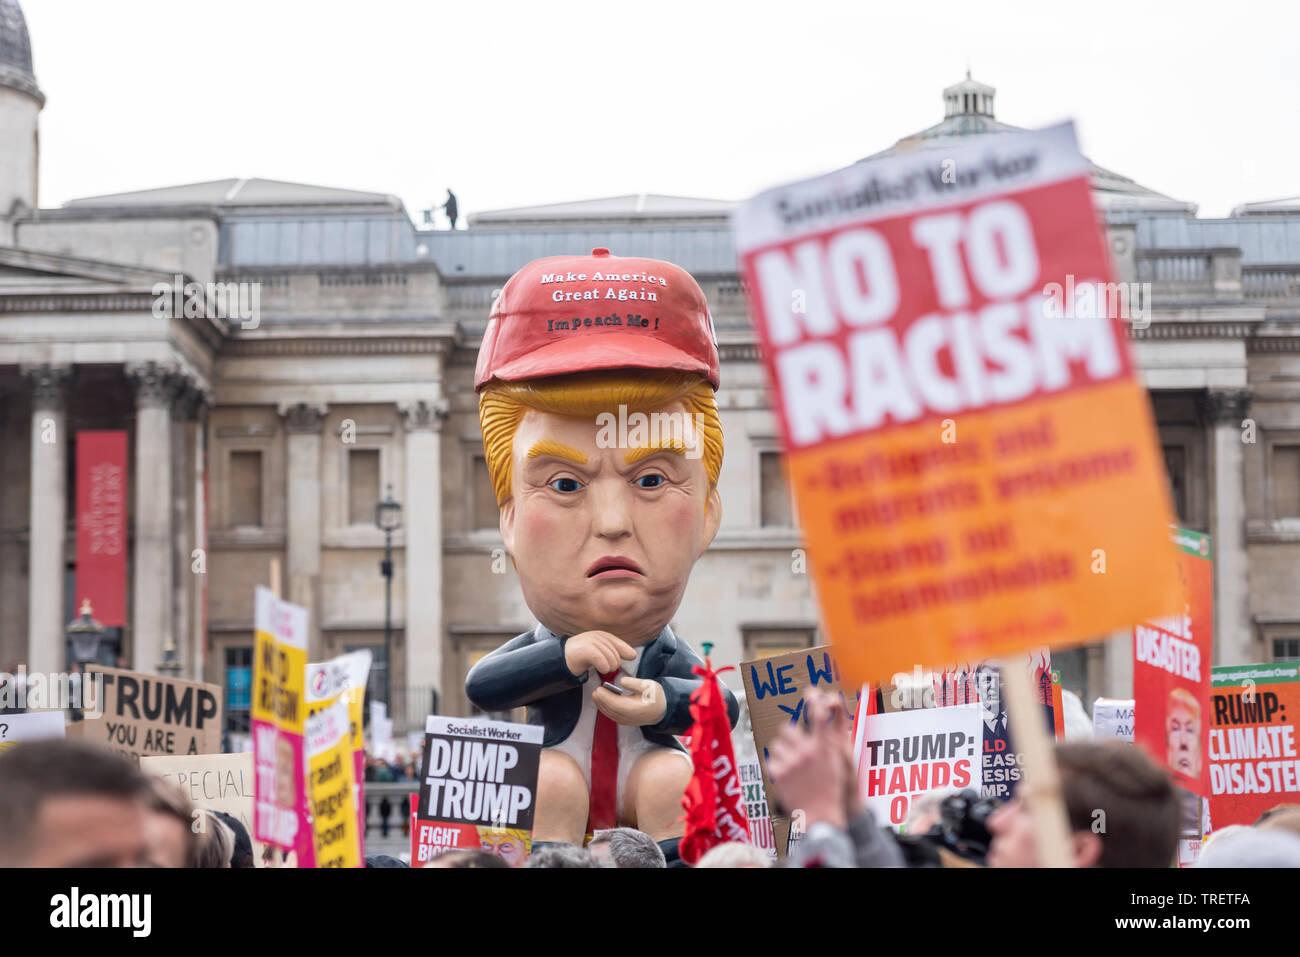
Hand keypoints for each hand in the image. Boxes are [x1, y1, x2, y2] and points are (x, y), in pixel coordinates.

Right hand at [564, 630, 635, 676]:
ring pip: (612, 660)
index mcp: (602, 635)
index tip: (623, 659)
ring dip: (608, 668)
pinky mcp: (585, 650)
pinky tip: (599, 669)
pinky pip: (603, 662)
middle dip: (613, 664)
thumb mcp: (600, 651)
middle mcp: (597, 636)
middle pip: (616, 655)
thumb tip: (633, 654)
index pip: (620, 645)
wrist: (561, 659)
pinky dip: (603, 668)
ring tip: (600, 668)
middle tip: (603, 666)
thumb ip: (616, 651)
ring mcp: (591, 642)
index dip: (624, 652)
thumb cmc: (581, 656)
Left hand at [592, 677, 666, 726]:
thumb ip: (635, 683)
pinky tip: (601, 701)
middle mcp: (629, 717)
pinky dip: (604, 708)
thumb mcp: (650, 685)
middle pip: (610, 709)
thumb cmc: (655, 697)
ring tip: (596, 694)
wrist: (661, 710)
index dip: (605, 697)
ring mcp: (626, 720)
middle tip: (595, 690)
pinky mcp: (623, 721)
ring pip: (609, 713)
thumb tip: (622, 681)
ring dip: (601, 704)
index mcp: (635, 708)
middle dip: (601, 700)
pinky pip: (611, 715)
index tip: (599, 688)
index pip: (615, 704)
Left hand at [767, 688, 852, 830]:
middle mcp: (807, 752)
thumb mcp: (838, 762)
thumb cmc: (832, 788)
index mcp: (824, 748)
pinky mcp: (779, 773)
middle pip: (787, 730)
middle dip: (788, 737)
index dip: (814, 701)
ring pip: (776, 745)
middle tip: (794, 747)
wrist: (821, 814)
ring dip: (782, 753)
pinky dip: (777, 767)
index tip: (811, 692)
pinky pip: (771, 760)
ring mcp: (791, 762)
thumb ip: (832, 741)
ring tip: (792, 766)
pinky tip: (787, 777)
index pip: (818, 717)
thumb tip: (827, 724)